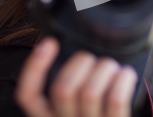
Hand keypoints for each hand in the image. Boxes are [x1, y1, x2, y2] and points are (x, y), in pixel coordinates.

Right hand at [15, 36, 138, 116]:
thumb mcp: (73, 107)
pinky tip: (125, 74)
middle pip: (62, 90)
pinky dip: (122, 80)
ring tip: (114, 68)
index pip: (27, 96)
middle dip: (81, 62)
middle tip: (94, 59)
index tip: (49, 43)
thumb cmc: (95, 114)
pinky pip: (115, 101)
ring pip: (89, 93)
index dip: (34, 68)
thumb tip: (74, 51)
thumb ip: (69, 86)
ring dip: (105, 69)